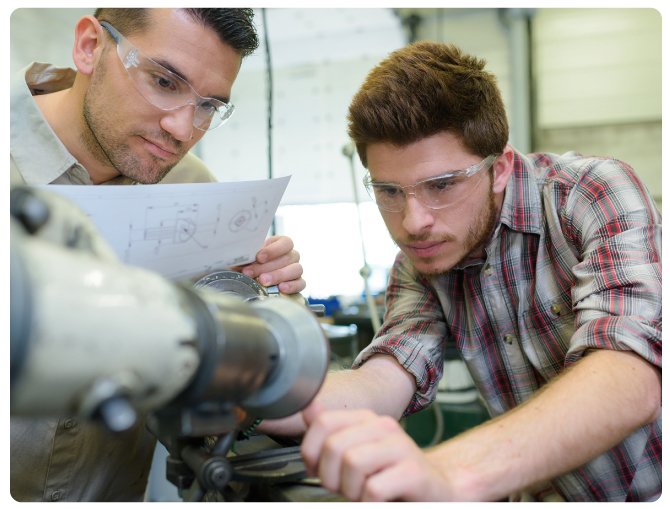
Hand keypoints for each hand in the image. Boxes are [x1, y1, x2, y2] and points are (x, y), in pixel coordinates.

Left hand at [231, 236, 304, 293]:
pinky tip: (281, 288)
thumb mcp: (250, 257)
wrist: (258, 276)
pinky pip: (301, 284)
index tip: (259, 257)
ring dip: (278, 275)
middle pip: (286, 258)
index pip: (286, 243)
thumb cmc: (254, 262)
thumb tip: (237, 262)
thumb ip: (247, 258)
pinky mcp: (299, 282)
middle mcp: (292, 255)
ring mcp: (297, 269)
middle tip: (251, 273)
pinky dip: (292, 286)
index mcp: (282, 244)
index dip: (273, 250)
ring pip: (295, 269)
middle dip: (266, 267)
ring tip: (263, 281)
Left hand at [300, 402, 453, 500]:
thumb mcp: (357, 450)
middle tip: (342, 488)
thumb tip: (307, 407)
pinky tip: (376, 501)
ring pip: (352, 464)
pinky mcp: (414, 473)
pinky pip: (374, 489)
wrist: (436, 489)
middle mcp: (383, 427)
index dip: (311, 452)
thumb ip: (331, 431)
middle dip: (329, 476)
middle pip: (334, 446)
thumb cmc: (391, 474)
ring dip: (350, 490)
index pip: (323, 422)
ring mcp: (401, 447)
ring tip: (361, 495)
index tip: (318, 470)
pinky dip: (368, 503)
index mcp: (366, 419)